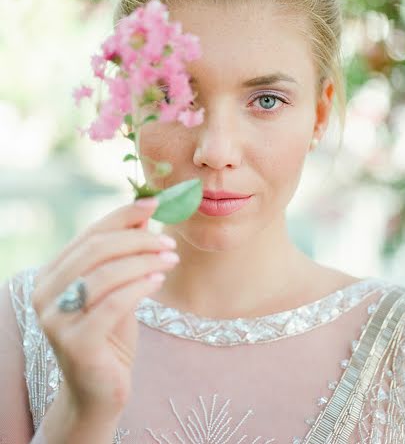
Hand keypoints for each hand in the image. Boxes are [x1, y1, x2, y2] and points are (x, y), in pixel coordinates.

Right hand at [31, 198, 178, 417]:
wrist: (99, 389)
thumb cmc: (109, 333)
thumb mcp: (117, 287)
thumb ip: (124, 253)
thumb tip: (145, 211)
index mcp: (52, 273)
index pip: (90, 233)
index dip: (123, 215)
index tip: (155, 203)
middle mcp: (44, 293)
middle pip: (96, 250)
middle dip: (138, 240)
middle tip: (169, 242)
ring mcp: (55, 319)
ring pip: (105, 274)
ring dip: (144, 261)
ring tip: (171, 260)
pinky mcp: (75, 343)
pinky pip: (113, 304)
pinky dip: (140, 287)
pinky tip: (159, 281)